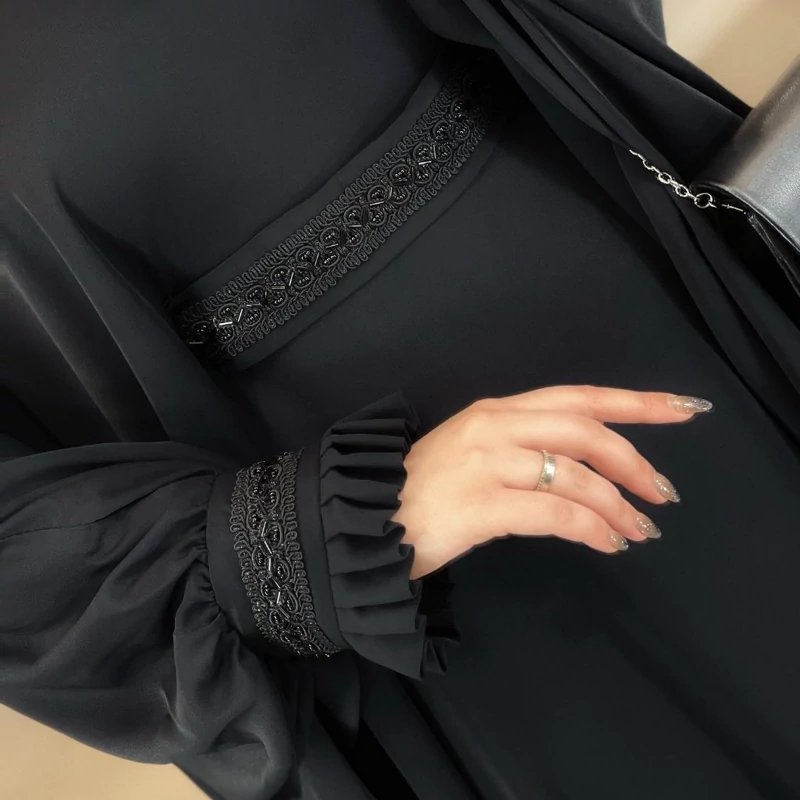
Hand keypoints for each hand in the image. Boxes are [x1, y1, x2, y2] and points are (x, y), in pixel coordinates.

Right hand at [393, 385, 712, 577]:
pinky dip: (591, 528)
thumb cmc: (424, 491)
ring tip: (638, 529)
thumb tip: (586, 470)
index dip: (634, 402)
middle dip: (633, 459)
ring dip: (617, 505)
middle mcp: (493, 427)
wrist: (368, 523)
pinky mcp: (480, 505)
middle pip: (584, 430)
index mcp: (495, 410)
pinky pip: (555, 513)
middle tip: (662, 492)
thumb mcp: (475, 452)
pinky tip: (606, 543)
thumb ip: (524, 447)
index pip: (577, 397)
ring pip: (575, 475)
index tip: (682, 409)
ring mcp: (485, 463)